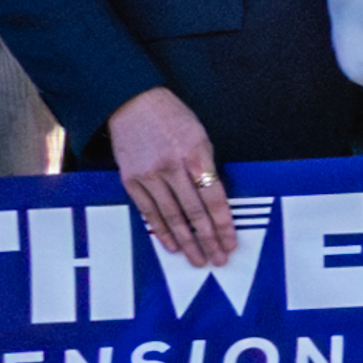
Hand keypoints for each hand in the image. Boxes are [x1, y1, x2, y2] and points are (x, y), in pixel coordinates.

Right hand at [106, 87, 238, 270]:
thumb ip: (206, 167)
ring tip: (197, 259)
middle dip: (208, 240)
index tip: (231, 243)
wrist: (132, 103)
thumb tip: (214, 200)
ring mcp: (149, 176)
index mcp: (194, 155)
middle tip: (218, 259)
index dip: (223, 224)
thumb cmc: (172, 118)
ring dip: (186, 242)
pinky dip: (162, 231)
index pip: (214, 198)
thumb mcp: (200, 136)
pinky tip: (172, 245)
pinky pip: (149, 212)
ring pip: (172, 217)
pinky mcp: (131, 180)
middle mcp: (171, 168)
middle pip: (194, 213)